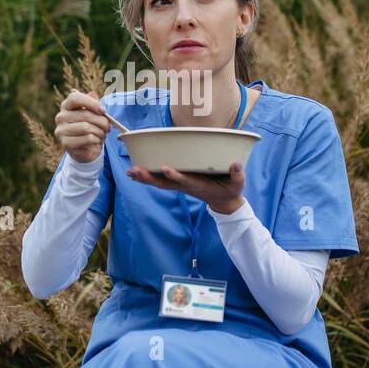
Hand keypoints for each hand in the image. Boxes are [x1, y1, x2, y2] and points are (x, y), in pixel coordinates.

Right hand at [55, 89, 108, 163]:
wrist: (85, 148)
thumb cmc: (90, 127)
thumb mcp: (94, 113)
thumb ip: (93, 103)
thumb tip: (92, 94)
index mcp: (66, 106)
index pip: (75, 98)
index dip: (91, 103)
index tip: (103, 110)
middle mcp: (61, 117)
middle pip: (85, 115)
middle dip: (102, 121)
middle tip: (108, 126)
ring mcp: (61, 131)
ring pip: (87, 128)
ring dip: (100, 132)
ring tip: (101, 134)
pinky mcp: (65, 143)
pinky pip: (87, 139)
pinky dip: (96, 140)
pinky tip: (96, 141)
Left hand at [126, 161, 245, 213]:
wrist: (224, 203)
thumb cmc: (231, 191)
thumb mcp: (237, 185)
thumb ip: (237, 175)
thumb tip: (236, 164)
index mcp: (200, 186)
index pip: (186, 181)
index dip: (175, 175)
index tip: (165, 167)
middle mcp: (187, 186)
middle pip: (165, 183)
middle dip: (150, 178)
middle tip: (135, 171)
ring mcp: (181, 185)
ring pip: (160, 183)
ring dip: (145, 177)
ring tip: (130, 172)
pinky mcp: (179, 183)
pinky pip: (161, 181)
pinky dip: (148, 177)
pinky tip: (135, 172)